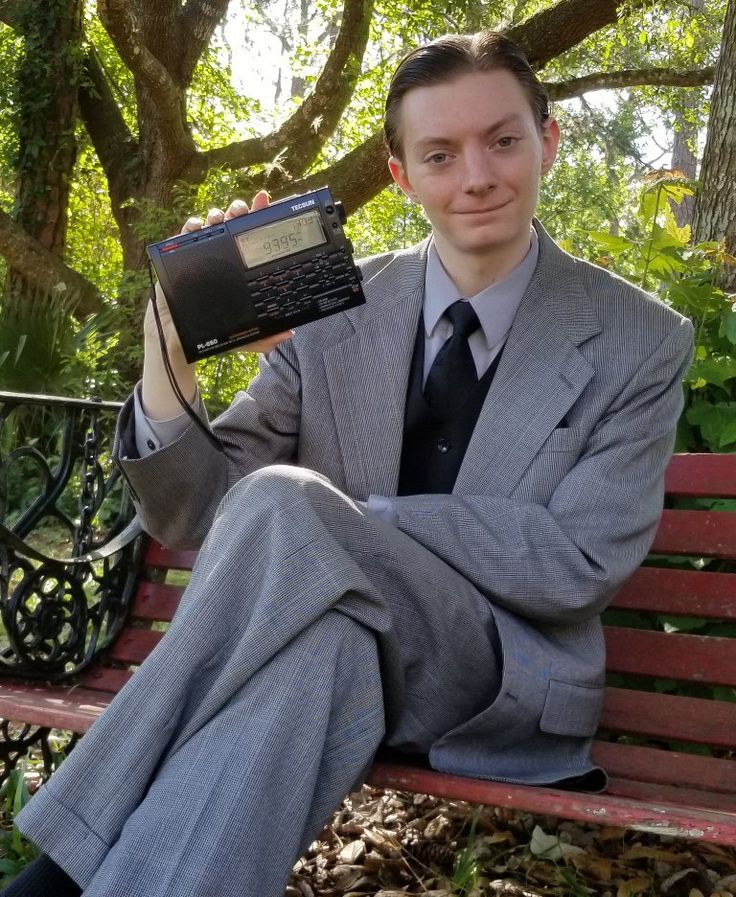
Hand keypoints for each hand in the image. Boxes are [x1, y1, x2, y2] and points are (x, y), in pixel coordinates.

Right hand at [143, 192, 294, 359]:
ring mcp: (203, 254)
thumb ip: (266, 337)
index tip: (265, 202)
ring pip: (211, 223)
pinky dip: (191, 225)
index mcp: (241, 267)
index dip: (260, 216)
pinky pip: (185, 234)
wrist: (181, 340)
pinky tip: (197, 226)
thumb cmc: (214, 335)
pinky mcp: (180, 257)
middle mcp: (224, 256)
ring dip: (216, 214)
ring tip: (221, 218)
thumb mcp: (245, 337)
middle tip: (241, 212)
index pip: (253, 237)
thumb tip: (288, 332)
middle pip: (233, 223)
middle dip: (238, 210)